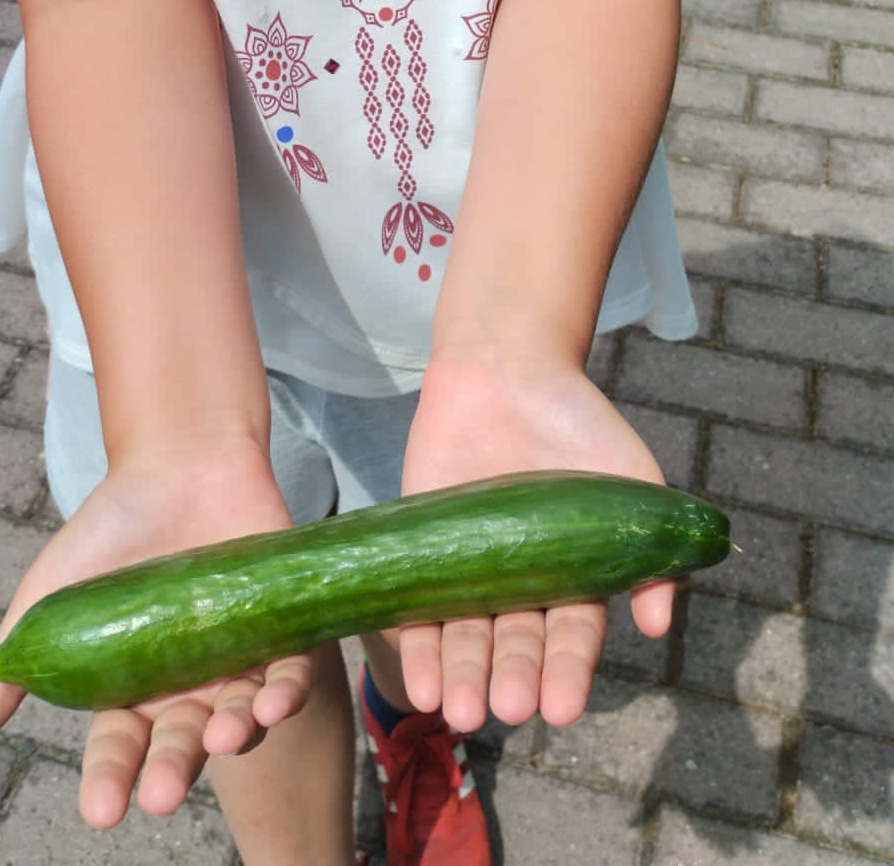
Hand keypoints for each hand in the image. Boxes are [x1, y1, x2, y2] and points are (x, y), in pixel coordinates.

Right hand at [0, 441, 310, 828]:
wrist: (174, 461)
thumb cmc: (107, 532)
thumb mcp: (47, 600)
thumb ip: (7, 670)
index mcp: (130, 690)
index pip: (119, 749)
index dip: (110, 781)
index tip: (102, 811)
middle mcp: (185, 686)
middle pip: (182, 743)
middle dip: (175, 771)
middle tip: (165, 794)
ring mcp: (234, 657)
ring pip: (238, 716)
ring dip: (235, 735)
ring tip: (224, 739)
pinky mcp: (280, 625)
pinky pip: (290, 672)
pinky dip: (286, 692)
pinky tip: (276, 699)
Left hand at [397, 355, 674, 733]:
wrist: (507, 363)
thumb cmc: (578, 420)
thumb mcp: (631, 478)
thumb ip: (651, 547)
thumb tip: (657, 623)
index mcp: (572, 577)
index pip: (570, 637)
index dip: (566, 673)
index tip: (562, 710)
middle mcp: (519, 584)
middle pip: (514, 644)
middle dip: (511, 679)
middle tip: (507, 708)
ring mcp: (468, 568)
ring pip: (464, 636)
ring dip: (460, 676)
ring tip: (456, 710)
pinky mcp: (422, 547)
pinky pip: (416, 602)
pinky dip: (417, 640)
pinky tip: (419, 675)